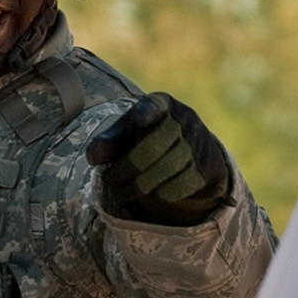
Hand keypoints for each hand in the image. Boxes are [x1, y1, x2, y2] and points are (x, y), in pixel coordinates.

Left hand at [86, 93, 231, 226]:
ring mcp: (197, 143)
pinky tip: (148, 193)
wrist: (192, 151)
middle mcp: (184, 119)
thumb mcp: (128, 132)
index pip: (155, 104)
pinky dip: (160, 193)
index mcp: (162, 103)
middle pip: (152, 147)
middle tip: (109, 180)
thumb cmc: (148, 136)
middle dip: (126, 168)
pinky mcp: (205, 167)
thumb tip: (92, 157)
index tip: (140, 118)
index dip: (147, 111)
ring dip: (138, 185)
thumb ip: (108, 141)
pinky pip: (180, 185)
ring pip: (165, 169)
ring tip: (120, 193)